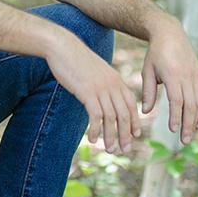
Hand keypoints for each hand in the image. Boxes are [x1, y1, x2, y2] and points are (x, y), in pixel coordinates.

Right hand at [46, 29, 139, 153]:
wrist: (62, 47)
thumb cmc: (75, 59)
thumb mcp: (94, 71)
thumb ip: (101, 83)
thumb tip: (101, 96)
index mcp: (116, 80)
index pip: (131, 104)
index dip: (134, 121)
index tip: (135, 134)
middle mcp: (112, 85)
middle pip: (124, 114)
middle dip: (125, 134)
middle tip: (124, 149)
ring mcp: (100, 89)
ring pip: (111, 118)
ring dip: (111, 136)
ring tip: (109, 149)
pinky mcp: (87, 92)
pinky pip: (96, 116)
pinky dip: (95, 130)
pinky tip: (92, 139)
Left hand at [142, 17, 197, 143]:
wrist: (171, 34)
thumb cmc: (155, 54)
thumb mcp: (148, 71)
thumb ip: (148, 92)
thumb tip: (146, 112)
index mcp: (173, 75)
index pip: (177, 101)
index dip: (176, 117)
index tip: (173, 130)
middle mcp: (188, 76)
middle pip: (191, 105)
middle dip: (188, 124)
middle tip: (184, 140)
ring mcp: (196, 76)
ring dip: (196, 120)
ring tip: (190, 134)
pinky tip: (197, 120)